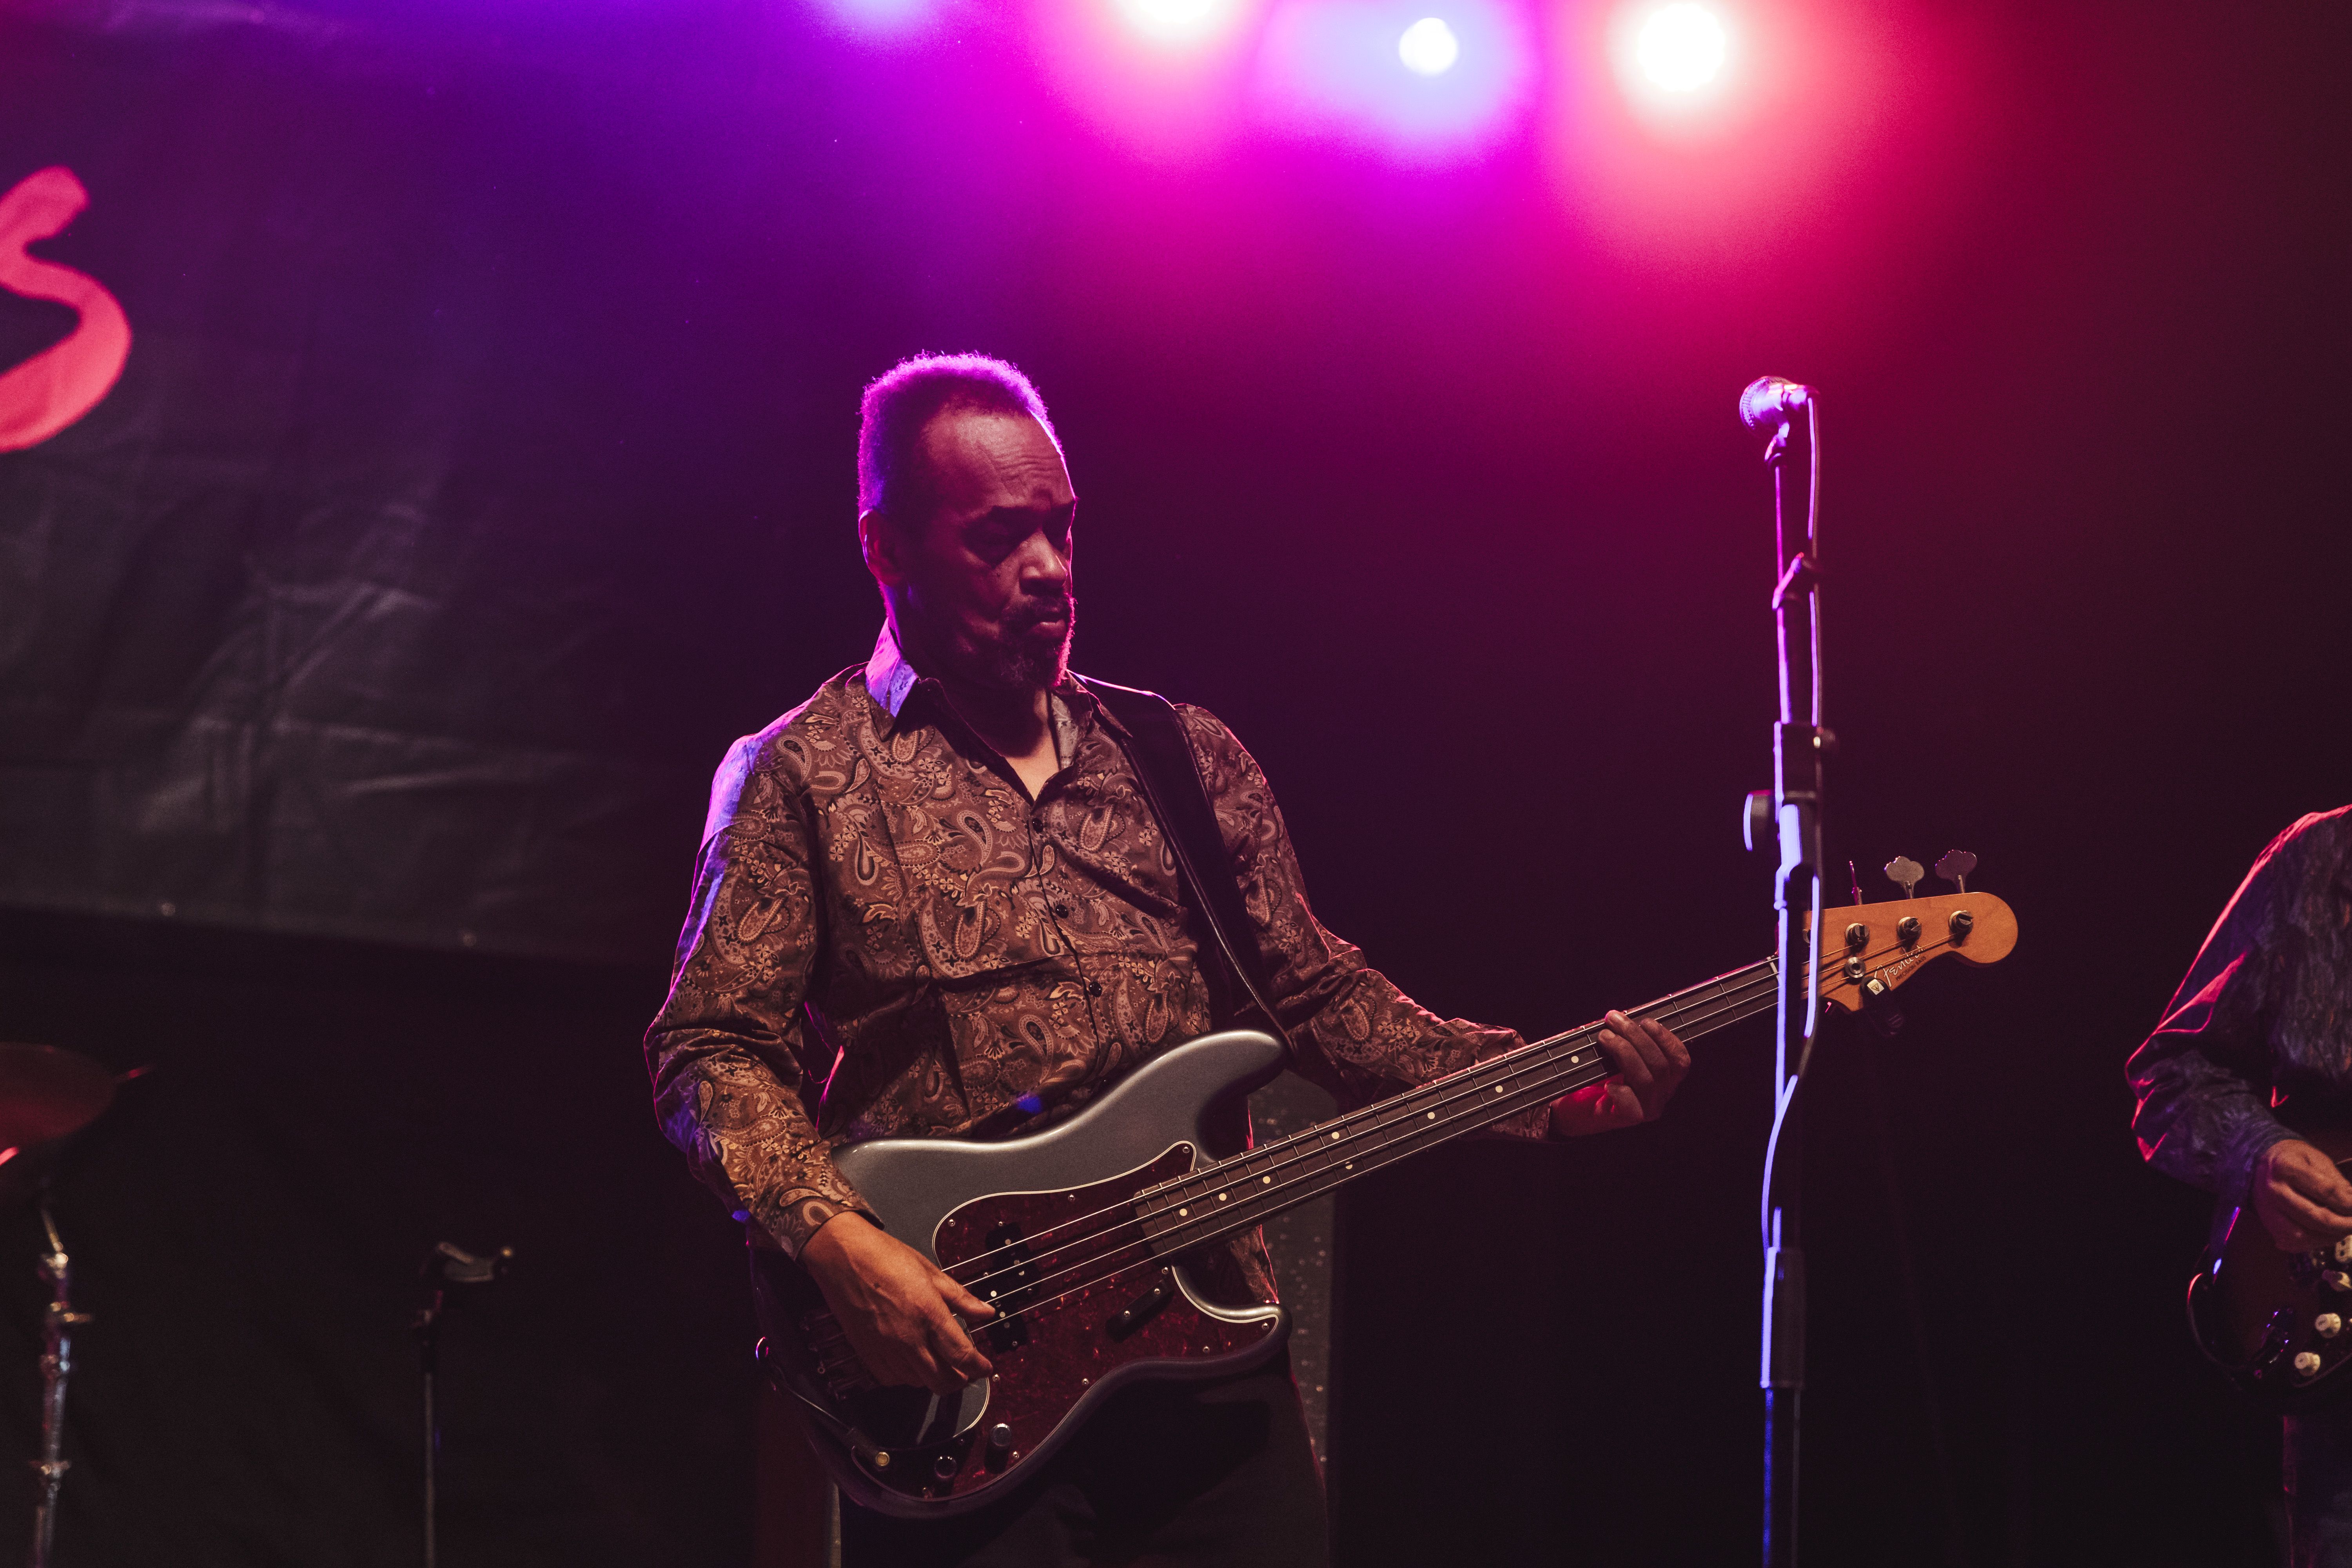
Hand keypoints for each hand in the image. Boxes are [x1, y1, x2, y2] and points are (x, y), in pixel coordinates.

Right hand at [800, 1213, 996, 1395]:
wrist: (843, 1256)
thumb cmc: (884, 1258)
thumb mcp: (931, 1272)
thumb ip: (960, 1297)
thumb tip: (985, 1312)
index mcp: (928, 1313)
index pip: (962, 1355)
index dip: (979, 1368)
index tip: (985, 1369)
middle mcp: (908, 1337)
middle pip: (942, 1380)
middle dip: (960, 1381)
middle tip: (966, 1371)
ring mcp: (885, 1348)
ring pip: (918, 1383)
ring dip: (933, 1378)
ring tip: (940, 1364)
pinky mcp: (867, 1352)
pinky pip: (891, 1379)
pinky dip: (906, 1377)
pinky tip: (912, 1363)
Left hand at [1549, 1010, 1690, 1136]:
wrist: (1576, 1106)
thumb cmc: (1597, 1075)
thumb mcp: (1616, 1052)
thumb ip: (1626, 1037)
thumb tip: (1620, 1016)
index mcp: (1664, 1076)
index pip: (1680, 1059)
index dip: (1666, 1038)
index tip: (1645, 1021)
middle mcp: (1661, 1094)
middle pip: (1661, 1065)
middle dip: (1636, 1037)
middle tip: (1613, 1020)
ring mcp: (1646, 1108)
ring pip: (1646, 1080)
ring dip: (1625, 1052)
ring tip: (1605, 1038)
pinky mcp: (1628, 1119)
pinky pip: (1631, 1105)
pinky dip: (1620, 1091)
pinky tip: (1607, 1084)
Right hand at [2253, 1139, 2351, 1250]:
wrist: (2261, 1166)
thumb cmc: (2294, 1159)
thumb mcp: (2316, 1158)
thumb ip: (2336, 1180)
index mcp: (2286, 1167)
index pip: (2326, 1191)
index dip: (2349, 1202)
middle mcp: (2274, 1191)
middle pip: (2316, 1217)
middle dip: (2344, 1224)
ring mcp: (2268, 1210)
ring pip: (2304, 1236)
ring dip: (2331, 1237)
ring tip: (2344, 1229)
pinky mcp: (2269, 1225)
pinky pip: (2295, 1243)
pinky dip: (2315, 1243)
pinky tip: (2326, 1234)